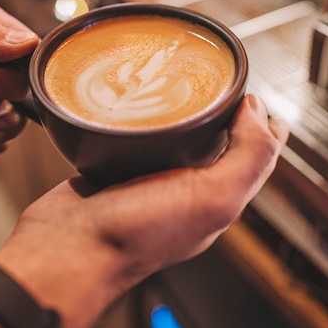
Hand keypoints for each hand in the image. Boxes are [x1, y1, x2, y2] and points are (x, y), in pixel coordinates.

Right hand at [0, 94, 288, 327]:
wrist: (66, 248)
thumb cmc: (134, 233)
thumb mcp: (211, 198)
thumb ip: (247, 157)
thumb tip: (257, 110)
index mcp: (214, 197)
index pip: (252, 157)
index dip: (261, 125)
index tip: (252, 91)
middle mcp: (186, 188)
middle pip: (217, 143)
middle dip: (225, 112)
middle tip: (219, 79)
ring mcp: (150, 178)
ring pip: (177, 137)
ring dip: (184, 109)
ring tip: (183, 80)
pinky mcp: (117, 167)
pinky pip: (140, 137)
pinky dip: (146, 117)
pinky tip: (139, 98)